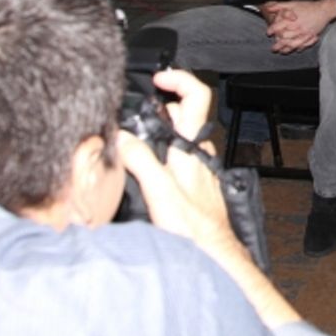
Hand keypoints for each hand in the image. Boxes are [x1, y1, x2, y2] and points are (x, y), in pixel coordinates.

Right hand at [119, 70, 238, 252]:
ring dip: (160, 134)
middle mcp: (199, 153)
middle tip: (136, 114)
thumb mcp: (159, 192)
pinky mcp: (197, 183)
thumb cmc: (192, 229)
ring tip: (134, 142)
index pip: (197, 96)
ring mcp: (200, 168)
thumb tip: (122, 136)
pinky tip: (148, 169)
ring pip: (180, 138)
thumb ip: (140, 160)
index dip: (179, 79)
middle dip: (160, 110)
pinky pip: (181, 158)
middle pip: (184, 115)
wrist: (212, 256)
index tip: (158, 78)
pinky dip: (165, 154)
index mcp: (191, 147)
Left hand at [261, 0, 335, 52]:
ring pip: (293, 44)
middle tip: (273, 48)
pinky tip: (294, 50)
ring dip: (286, 49)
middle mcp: (298, 28)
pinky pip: (303, 45)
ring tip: (281, 52)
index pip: (278, 27)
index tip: (269, 33)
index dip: (272, 30)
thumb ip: (279, 6)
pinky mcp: (311, 37)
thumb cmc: (308, 6)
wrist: (324, 10)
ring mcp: (305, 34)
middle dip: (278, 44)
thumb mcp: (293, 3)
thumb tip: (268, 8)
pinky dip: (298, 48)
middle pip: (285, 38)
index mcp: (292, 20)